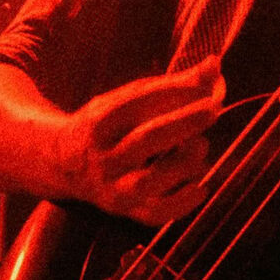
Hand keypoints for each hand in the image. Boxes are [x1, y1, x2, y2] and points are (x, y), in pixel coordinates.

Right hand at [53, 57, 224, 226]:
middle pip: (145, 140)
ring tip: (202, 144)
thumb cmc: (109, 123)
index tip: (207, 79)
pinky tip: (201, 187)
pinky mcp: (125, 210)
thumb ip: (172, 85)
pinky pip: (154, 214)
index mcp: (99, 121)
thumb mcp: (127, 99)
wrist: (64, 163)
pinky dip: (180, 204)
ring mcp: (112, 187)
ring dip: (183, 162)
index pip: (138, 102)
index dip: (175, 91)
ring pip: (149, 181)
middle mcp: (103, 156)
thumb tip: (214, 66)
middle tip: (213, 109)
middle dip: (183, 123)